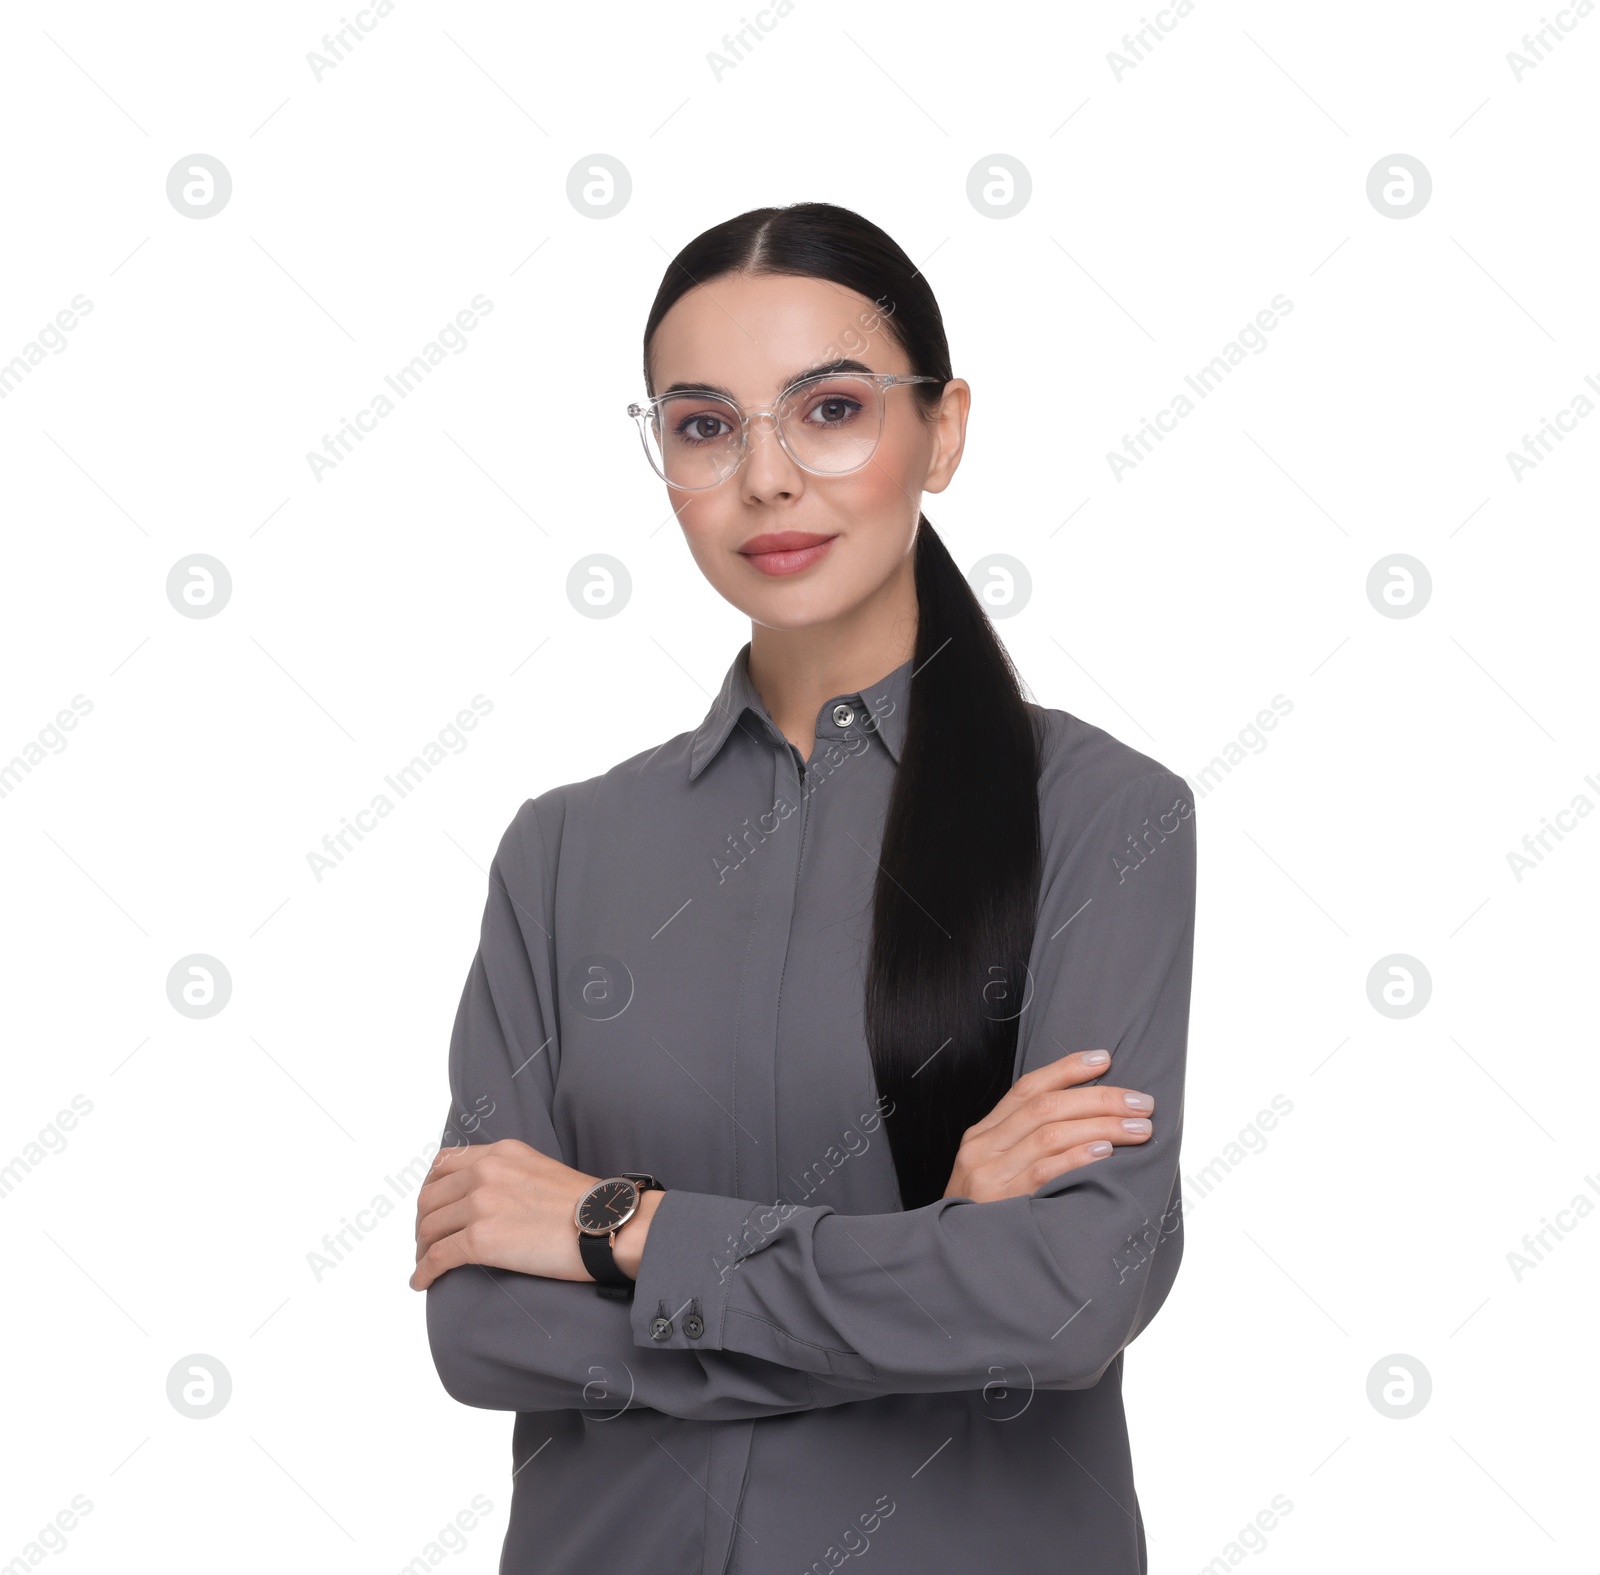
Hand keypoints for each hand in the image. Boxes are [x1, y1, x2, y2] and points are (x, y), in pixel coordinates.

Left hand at [410, 1139, 600, 1291]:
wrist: (606, 1223)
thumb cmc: (585, 1205)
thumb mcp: (541, 1169)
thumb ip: (509, 1175)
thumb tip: (488, 1200)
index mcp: (500, 1153)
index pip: (444, 1164)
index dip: (431, 1189)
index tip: (432, 1208)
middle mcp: (485, 1171)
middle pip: (430, 1197)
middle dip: (423, 1222)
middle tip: (427, 1241)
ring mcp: (480, 1204)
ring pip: (429, 1227)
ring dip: (422, 1248)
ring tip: (425, 1263)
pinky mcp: (480, 1239)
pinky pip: (436, 1257)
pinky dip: (423, 1271)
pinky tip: (421, 1282)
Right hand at [944, 1050, 1153, 1202]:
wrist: (955, 1265)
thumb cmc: (986, 1217)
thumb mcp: (995, 1172)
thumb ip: (1025, 1145)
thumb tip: (1085, 1119)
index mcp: (983, 1134)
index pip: (1028, 1088)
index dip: (1067, 1069)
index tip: (1105, 1059)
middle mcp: (982, 1148)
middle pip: (1046, 1107)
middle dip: (1099, 1098)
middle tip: (1141, 1102)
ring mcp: (990, 1176)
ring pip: (1050, 1134)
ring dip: (1101, 1126)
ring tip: (1138, 1128)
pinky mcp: (1002, 1204)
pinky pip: (1044, 1172)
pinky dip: (1077, 1157)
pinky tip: (1105, 1151)